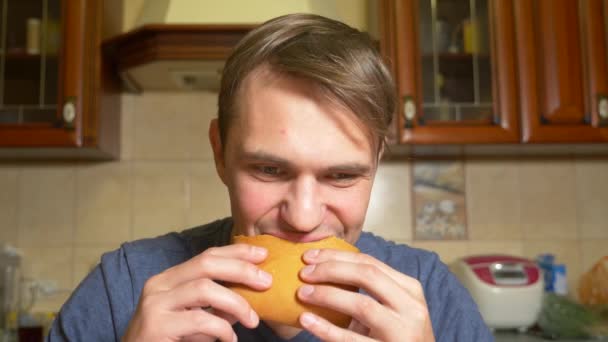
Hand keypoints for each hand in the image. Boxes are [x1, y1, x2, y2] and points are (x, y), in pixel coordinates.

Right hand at [122, 244, 271, 341]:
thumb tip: (251, 292)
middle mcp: (159, 285)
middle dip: (241, 269)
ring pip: (204, 288)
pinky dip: (222, 329)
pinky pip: (199, 319)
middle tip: (266, 282)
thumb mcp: (192, 317)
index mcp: (169, 279)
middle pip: (206, 263)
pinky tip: (230, 340)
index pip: (206, 256)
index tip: (262, 255)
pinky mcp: (156, 326)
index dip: (236, 252)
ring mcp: (154, 304)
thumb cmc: (167, 340)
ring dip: (236, 303)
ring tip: (253, 320)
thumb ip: (215, 304)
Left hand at [297, 249, 434, 341]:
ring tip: (302, 293)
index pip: (370, 263)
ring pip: (362, 305)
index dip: (337, 256)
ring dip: (328, 295)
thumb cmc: (395, 337)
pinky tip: (306, 320)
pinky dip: (326, 328)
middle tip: (303, 273)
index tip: (310, 256)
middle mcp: (412, 309)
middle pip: (368, 276)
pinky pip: (351, 339)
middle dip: (331, 270)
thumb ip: (370, 290)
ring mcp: (403, 333)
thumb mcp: (391, 308)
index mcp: (410, 290)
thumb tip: (323, 267)